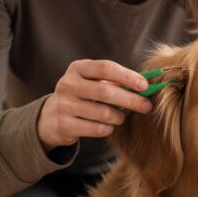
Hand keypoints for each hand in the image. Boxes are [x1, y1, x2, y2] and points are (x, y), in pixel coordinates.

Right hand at [37, 59, 153, 151]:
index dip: (127, 76)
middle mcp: (67, 84)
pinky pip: (96, 128)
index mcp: (77, 68)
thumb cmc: (82, 96)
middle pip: (106, 92)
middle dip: (131, 100)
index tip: (145, 86)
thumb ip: (115, 82)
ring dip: (119, 117)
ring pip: (103, 113)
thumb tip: (146, 87)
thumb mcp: (92, 83)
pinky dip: (108, 128)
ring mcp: (63, 105)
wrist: (51, 117)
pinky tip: (108, 127)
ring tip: (120, 117)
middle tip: (146, 106)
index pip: (106, 68)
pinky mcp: (64, 125)